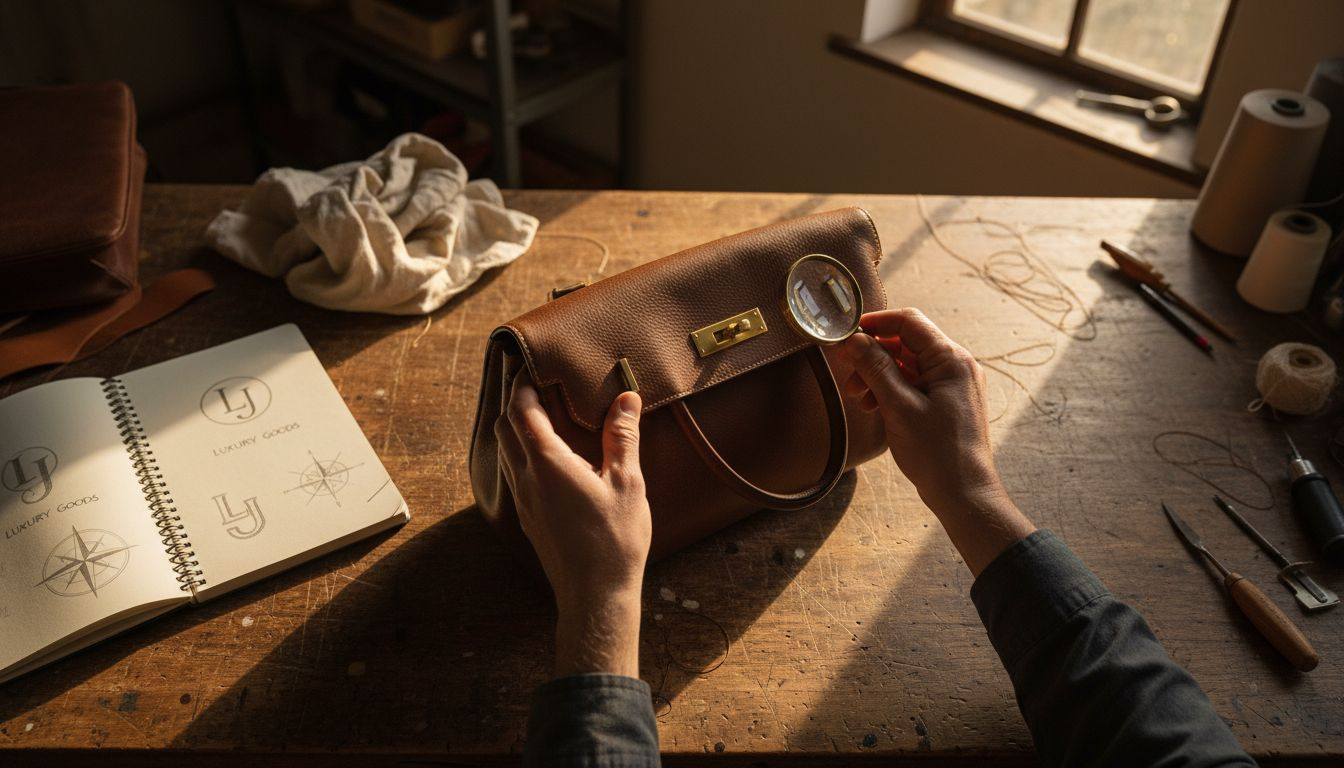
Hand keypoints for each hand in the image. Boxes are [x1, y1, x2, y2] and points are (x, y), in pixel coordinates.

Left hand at [495, 369, 651, 675]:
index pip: (522, 411)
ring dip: (515, 425)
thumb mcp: (627, 483)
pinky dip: (521, 450)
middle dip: (515, 399)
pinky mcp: (529, 517)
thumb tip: (626, 399)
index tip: (533, 364)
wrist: (594, 596)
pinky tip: (543, 453)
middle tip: (532, 380)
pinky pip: (514, 472)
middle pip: (506, 427)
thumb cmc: (614, 541)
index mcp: (548, 464)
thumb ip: (622, 437)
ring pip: (506, 450)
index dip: (523, 384)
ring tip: (537, 410)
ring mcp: (524, 500)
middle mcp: (527, 479)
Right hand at [838, 308, 1033, 574]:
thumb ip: (876, 368)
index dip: (876, 323)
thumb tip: (853, 340)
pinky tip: (873, 407)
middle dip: (873, 354)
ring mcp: (953, 385)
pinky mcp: (947, 402)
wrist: (964, 495)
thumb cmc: (936, 453)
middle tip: (846, 371)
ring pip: (907, 365)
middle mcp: (956, 367)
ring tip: (858, 396)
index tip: (846, 333)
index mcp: (951, 361)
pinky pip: (914, 384)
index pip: (909, 322)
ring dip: (879, 374)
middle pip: (906, 343)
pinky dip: (891, 390)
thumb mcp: (899, 407)